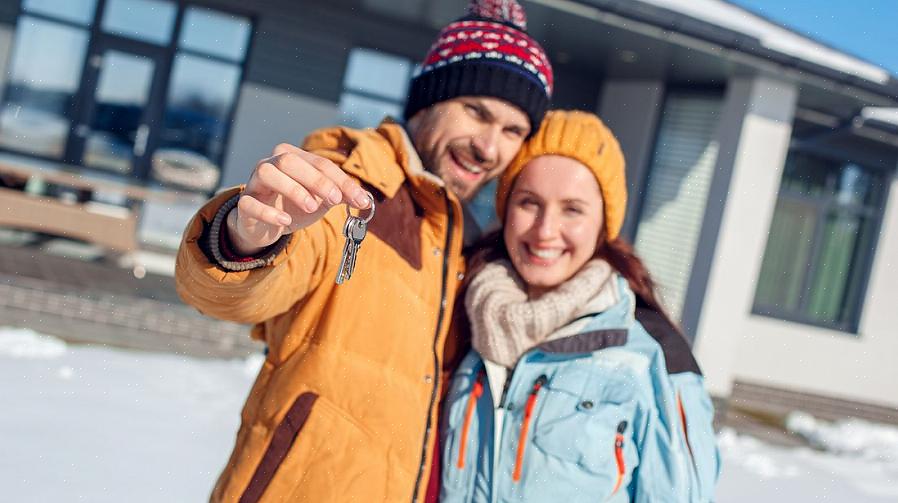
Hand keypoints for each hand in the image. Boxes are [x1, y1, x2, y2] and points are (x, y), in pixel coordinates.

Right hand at [226, 143, 370, 254]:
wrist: (264, 226)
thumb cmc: (293, 206)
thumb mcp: (320, 200)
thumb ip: (339, 195)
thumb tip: (364, 198)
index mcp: (293, 157)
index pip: (320, 163)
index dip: (342, 181)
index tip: (360, 200)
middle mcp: (271, 164)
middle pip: (291, 161)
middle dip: (317, 180)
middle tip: (335, 199)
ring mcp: (255, 182)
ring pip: (267, 173)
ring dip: (293, 189)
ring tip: (312, 206)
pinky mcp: (244, 204)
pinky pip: (250, 202)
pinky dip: (268, 211)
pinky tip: (285, 220)